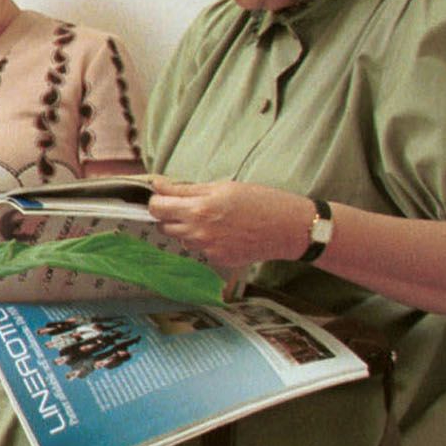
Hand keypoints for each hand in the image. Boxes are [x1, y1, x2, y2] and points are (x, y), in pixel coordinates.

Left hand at [146, 180, 318, 270]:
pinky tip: (223, 233)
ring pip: (180, 239)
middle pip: (163, 225)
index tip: (164, 196)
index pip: (156, 208)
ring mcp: (207, 249)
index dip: (157, 200)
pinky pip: (198, 250)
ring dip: (187, 229)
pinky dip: (204, 241)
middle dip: (170, 215)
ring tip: (212, 219)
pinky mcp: (217, 261)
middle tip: (190, 206)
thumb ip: (185, 188)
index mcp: (199, 209)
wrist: (289, 228)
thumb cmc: (260, 201)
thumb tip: (157, 184)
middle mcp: (199, 232)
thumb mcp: (222, 186)